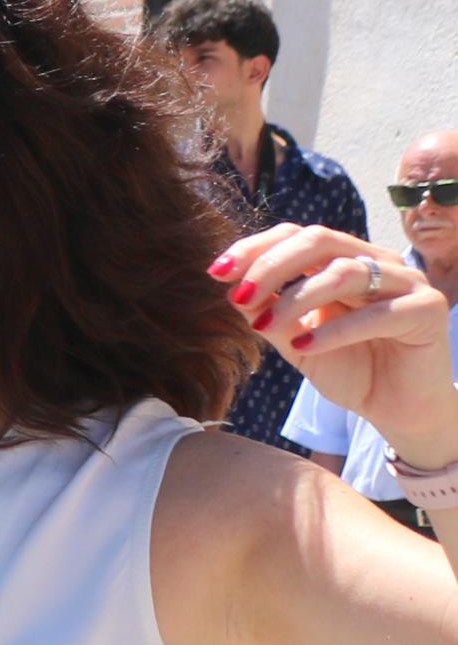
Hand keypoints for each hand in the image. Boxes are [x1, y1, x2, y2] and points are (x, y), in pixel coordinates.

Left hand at [223, 224, 457, 461]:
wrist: (396, 409)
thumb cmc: (349, 369)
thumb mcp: (296, 340)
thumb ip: (270, 313)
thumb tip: (232, 289)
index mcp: (346, 259)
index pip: (298, 235)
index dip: (256, 248)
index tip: (217, 272)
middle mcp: (378, 261)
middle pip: (319, 240)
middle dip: (271, 266)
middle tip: (239, 296)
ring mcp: (407, 281)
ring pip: (345, 272)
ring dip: (296, 299)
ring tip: (265, 327)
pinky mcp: (428, 310)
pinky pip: (377, 312)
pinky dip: (335, 329)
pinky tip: (304, 344)